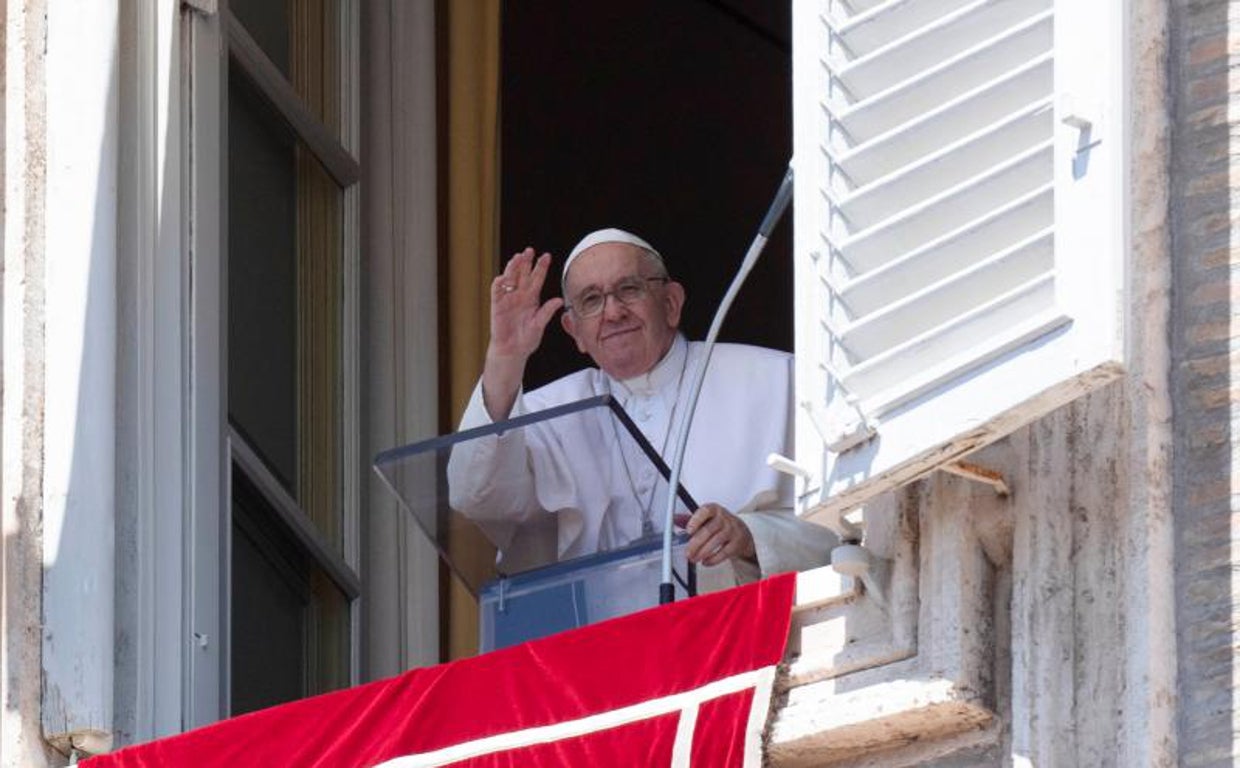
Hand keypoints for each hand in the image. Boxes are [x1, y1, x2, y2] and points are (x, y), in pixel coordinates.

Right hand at [481, 248, 564, 418]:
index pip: (537, 279)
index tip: (547, 256)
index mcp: (532, 298)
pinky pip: (497, 292)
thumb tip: (559, 300)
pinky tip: (503, 277)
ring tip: (517, 258)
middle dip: (526, 262)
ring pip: (510, 279)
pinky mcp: (497, 306)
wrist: (513, 351)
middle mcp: (520, 295)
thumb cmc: (527, 339)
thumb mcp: (539, 325)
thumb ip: (547, 312)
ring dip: (513, 268)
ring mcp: (508, 299)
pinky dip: (499, 284)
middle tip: (530, 250)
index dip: (541, 267)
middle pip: (523, 274)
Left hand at [684, 504, 755, 566]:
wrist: (741, 531)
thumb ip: (689, 519)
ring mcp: (732, 530)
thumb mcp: (706, 517)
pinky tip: (706, 562)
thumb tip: (674, 519)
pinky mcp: (736, 543)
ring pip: (716, 541)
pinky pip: (724, 552)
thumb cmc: (719, 523)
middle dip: (696, 543)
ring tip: (694, 558)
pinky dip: (713, 559)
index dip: (696, 520)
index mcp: (714, 509)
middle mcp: (724, 518)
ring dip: (702, 552)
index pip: (706, 511)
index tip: (688, 531)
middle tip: (687, 553)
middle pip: (709, 530)